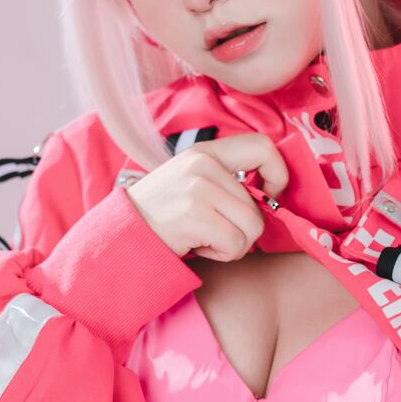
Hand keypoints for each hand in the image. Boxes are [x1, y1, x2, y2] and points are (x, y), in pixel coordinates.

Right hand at [125, 132, 289, 262]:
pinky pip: (236, 244)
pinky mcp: (194, 216)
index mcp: (205, 152)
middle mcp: (203, 164)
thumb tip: (270, 195)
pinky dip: (222, 254)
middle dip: (244, 230)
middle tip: (214, 231)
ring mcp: (198, 189)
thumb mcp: (192, 181)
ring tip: (205, 238)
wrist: (122, 233)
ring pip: (253, 227)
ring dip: (234, 244)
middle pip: (258, 206)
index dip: (278, 176)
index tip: (268, 197)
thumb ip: (226, 180)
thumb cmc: (163, 214)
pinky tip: (198, 246)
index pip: (264, 147)